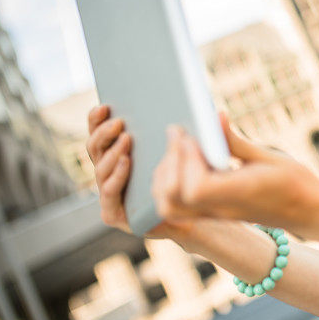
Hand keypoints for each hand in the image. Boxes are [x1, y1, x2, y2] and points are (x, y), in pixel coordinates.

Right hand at [85, 104, 194, 239]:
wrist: (195, 214)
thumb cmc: (193, 180)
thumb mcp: (194, 151)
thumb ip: (204, 134)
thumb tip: (223, 113)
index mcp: (118, 154)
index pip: (99, 134)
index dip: (97, 119)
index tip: (106, 105)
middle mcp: (110, 173)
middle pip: (95, 148)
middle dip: (104, 133)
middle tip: (119, 122)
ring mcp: (108, 195)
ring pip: (101, 168)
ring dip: (113, 152)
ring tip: (127, 138)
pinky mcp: (112, 214)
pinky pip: (109, 192)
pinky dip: (117, 175)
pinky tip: (127, 161)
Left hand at [151, 112, 318, 238]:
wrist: (309, 211)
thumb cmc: (296, 183)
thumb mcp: (270, 156)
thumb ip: (235, 141)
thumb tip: (213, 116)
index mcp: (240, 194)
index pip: (194, 188)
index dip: (186, 160)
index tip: (192, 135)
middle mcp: (222, 209)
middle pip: (171, 202)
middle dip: (168, 166)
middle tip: (179, 135)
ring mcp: (215, 215)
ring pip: (170, 207)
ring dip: (166, 176)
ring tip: (180, 146)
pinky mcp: (213, 212)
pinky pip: (179, 204)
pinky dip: (172, 182)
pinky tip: (186, 158)